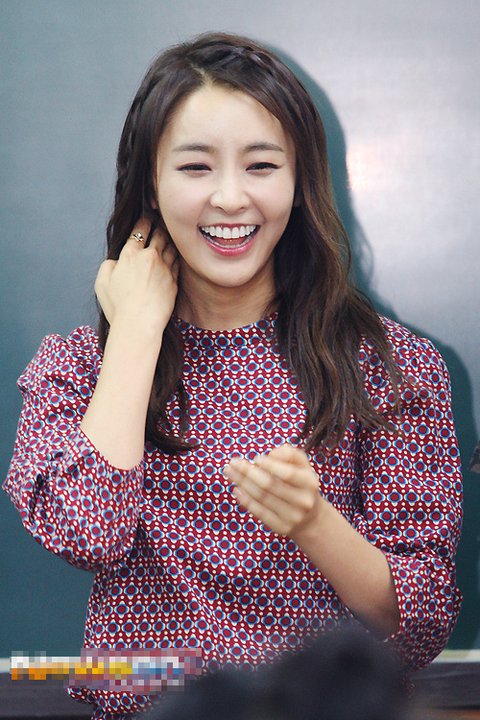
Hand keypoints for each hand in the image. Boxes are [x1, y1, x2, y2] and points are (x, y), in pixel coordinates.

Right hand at [95, 219, 178, 334]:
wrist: (138, 324)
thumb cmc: (117, 306)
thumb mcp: (101, 283)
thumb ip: (108, 266)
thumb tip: (116, 261)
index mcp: (130, 255)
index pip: (140, 230)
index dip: (144, 221)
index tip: (147, 218)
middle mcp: (149, 257)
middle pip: (159, 234)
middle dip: (160, 226)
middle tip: (162, 222)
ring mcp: (164, 269)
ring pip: (171, 246)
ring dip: (170, 240)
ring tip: (170, 236)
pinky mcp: (174, 281)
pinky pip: (177, 263)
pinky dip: (176, 256)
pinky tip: (175, 256)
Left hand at [224, 444, 321, 537]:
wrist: (310, 518)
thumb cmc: (300, 484)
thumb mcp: (302, 466)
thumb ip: (288, 454)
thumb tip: (268, 455)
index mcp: (310, 482)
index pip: (288, 473)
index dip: (271, 465)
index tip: (255, 458)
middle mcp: (303, 501)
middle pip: (270, 485)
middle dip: (248, 472)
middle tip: (232, 463)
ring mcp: (292, 516)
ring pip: (262, 498)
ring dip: (242, 483)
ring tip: (229, 473)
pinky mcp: (281, 528)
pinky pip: (260, 512)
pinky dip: (246, 500)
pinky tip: (236, 490)